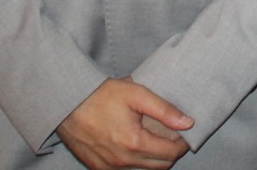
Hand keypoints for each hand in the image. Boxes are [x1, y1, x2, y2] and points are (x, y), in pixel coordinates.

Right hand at [56, 78, 192, 169]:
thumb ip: (165, 110)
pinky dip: (137, 162)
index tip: (187, 132)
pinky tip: (138, 145)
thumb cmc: (103, 95)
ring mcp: (108, 168)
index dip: (184, 144)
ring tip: (158, 139)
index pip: (171, 153)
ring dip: (155, 158)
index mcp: (134, 143)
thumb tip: (188, 123)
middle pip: (160, 166)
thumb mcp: (138, 94)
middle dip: (172, 152)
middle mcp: (122, 161)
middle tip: (175, 135)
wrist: (68, 104)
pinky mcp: (98, 168)